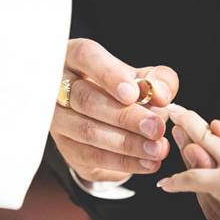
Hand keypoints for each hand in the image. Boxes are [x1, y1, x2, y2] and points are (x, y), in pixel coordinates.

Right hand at [51, 39, 178, 181]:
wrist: (111, 119)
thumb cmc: (128, 91)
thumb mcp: (146, 79)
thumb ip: (159, 81)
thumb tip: (161, 95)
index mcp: (77, 57)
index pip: (86, 56)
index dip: (108, 75)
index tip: (133, 93)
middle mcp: (59, 86)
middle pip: (85, 99)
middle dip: (124, 116)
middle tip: (156, 127)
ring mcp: (58, 119)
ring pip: (87, 131)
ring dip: (126, 143)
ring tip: (157, 149)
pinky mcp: (66, 147)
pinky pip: (91, 156)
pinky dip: (123, 162)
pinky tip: (147, 163)